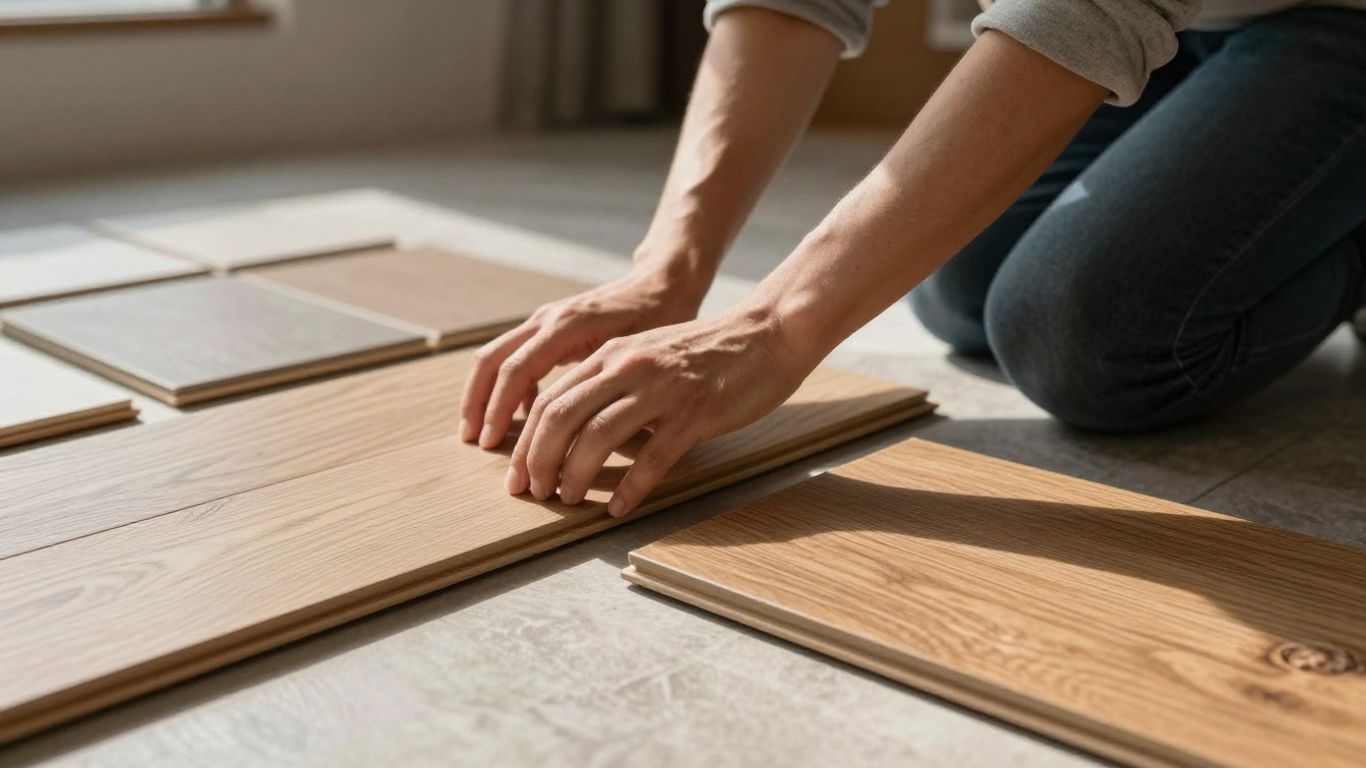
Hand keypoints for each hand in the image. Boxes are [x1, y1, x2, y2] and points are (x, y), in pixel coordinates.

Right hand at [460, 267, 704, 448]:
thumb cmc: (658, 319)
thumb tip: (592, 435)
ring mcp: (544, 320)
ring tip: (484, 435)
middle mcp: (547, 319)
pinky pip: (516, 357)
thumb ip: (610, 384)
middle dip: (479, 403)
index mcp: (566, 326)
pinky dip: (510, 388)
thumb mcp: (638, 353)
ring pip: (496, 357)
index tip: (491, 444)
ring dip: (486, 396)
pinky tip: (524, 418)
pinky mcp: (549, 327)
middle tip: (473, 443)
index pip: (516, 370)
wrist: (661, 285)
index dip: (499, 409)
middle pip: (492, 360)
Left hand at [504, 302, 817, 516]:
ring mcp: (660, 390)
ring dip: (575, 474)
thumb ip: (611, 381)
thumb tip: (575, 425)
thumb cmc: (707, 352)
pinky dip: (630, 488)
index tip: (518, 474)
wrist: (767, 333)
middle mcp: (627, 367)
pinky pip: (653, 458)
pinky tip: (619, 508)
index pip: (549, 399)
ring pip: (597, 436)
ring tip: (568, 499)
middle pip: (560, 416)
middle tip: (533, 493)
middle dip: (538, 460)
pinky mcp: (694, 413)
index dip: (525, 440)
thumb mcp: (646, 355)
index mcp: (611, 354)